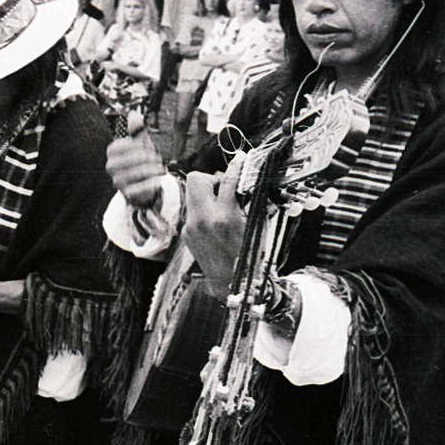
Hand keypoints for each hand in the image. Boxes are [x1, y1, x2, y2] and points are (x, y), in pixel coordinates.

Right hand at [106, 129, 164, 206]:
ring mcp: (117, 180)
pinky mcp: (126, 193)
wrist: (145, 184)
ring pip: (135, 173)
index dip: (137, 146)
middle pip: (131, 158)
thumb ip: (137, 130)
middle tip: (158, 158)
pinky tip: (156, 180)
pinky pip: (138, 188)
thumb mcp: (141, 143)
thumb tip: (133, 114)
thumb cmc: (142, 160)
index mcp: (112, 152)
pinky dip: (149, 183)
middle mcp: (111, 166)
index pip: (122, 146)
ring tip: (160, 168)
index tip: (148, 147)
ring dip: (151, 170)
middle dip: (148, 157)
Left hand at [183, 166, 246, 296]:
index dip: (236, 167)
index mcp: (225, 218)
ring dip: (207, 194)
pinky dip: (204, 209)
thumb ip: (252, 201)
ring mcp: (191, 227)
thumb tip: (252, 179)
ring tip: (222, 205)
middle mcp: (203, 220)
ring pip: (192, 194)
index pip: (228, 181)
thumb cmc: (249, 257)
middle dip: (211, 179)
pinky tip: (216, 221)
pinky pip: (193, 210)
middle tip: (225, 189)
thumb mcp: (257, 227)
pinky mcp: (186, 233)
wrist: (232, 285)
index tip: (241, 160)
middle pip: (196, 179)